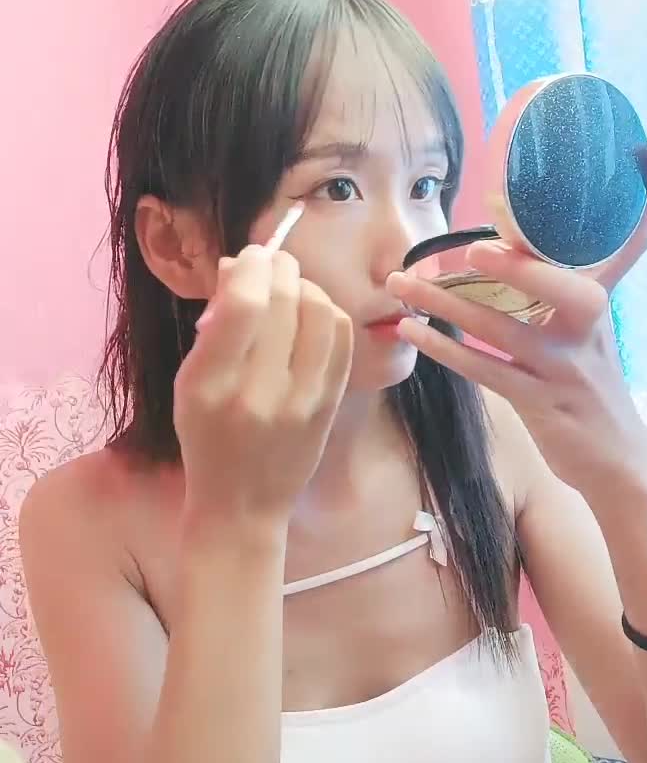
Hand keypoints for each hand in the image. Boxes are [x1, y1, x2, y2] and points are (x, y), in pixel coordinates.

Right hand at [174, 246, 353, 526]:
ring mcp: (303, 401)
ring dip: (305, 286)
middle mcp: (260, 393)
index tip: (247, 257)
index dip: (250, 265)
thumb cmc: (206, 436)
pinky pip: (341, 336)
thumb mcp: (190, 382)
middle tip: (268, 264)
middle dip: (277, 267)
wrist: (242, 505)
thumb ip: (214, 324)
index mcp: (211, 385)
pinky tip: (311, 314)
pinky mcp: (330, 404)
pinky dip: (327, 311)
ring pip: (320, 310)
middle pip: (284, 299)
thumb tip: (240, 264)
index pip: (242, 304)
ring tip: (289, 290)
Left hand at [387, 145, 646, 500]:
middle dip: (517, 261)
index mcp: (601, 298)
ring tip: (400, 283)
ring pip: (501, 327)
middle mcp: (588, 326)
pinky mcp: (539, 400)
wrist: (618, 458)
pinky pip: (485, 369)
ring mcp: (564, 365)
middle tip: (471, 244)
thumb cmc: (590, 382)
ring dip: (445, 305)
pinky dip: (445, 350)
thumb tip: (511, 237)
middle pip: (557, 284)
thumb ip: (556, 283)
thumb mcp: (588, 329)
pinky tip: (412, 333)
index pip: (636, 238)